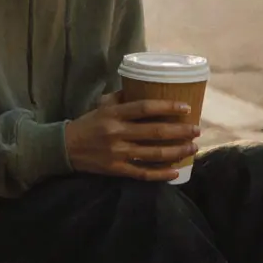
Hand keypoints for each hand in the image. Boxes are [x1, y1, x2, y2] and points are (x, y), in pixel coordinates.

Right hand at [64, 92, 200, 181]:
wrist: (65, 148)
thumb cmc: (87, 124)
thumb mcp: (101, 106)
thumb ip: (122, 99)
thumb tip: (145, 88)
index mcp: (114, 114)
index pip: (145, 108)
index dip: (167, 107)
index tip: (186, 107)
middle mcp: (117, 133)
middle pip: (155, 132)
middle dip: (180, 131)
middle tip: (197, 130)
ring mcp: (118, 153)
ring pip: (153, 153)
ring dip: (176, 151)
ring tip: (192, 148)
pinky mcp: (117, 169)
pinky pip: (143, 173)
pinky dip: (161, 173)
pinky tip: (176, 171)